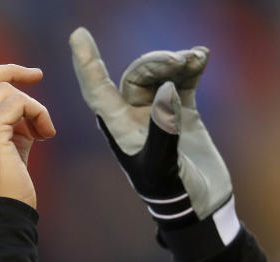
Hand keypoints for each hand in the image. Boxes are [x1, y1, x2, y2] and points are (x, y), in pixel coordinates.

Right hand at [0, 30, 55, 209]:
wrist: (1, 220)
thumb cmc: (3, 193)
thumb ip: (2, 121)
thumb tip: (22, 100)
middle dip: (9, 71)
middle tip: (35, 75)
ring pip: (5, 90)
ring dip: (32, 107)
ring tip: (42, 132)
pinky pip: (19, 102)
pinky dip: (39, 114)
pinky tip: (45, 135)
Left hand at [69, 27, 231, 229]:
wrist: (200, 207)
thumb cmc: (173, 193)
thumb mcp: (163, 166)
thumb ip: (164, 130)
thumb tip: (165, 90)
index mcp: (119, 129)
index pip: (97, 91)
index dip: (87, 63)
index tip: (78, 35)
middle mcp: (134, 118)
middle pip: (136, 76)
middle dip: (156, 62)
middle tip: (181, 60)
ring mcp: (158, 113)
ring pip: (159, 74)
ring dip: (176, 62)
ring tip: (195, 59)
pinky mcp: (182, 112)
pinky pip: (181, 81)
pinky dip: (191, 67)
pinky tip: (202, 58)